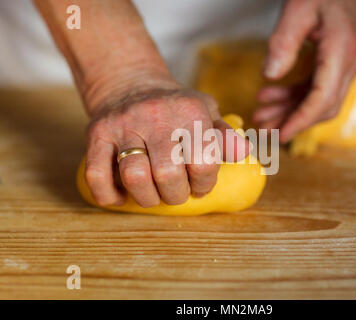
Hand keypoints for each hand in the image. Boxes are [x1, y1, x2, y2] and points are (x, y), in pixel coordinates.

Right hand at [84, 77, 247, 207]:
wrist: (130, 82)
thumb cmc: (175, 106)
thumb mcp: (205, 111)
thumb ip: (224, 135)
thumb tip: (243, 153)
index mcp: (189, 111)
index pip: (203, 163)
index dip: (205, 183)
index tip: (199, 184)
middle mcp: (155, 116)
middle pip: (168, 175)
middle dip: (176, 195)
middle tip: (177, 191)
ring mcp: (123, 125)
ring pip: (134, 178)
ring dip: (147, 198)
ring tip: (154, 194)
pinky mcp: (96, 134)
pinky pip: (97, 176)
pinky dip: (109, 195)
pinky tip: (122, 196)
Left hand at [254, 0, 355, 142]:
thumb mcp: (297, 9)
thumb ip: (284, 43)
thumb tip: (269, 75)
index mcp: (342, 52)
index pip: (323, 99)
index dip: (301, 121)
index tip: (281, 136)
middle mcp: (350, 63)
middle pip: (322, 106)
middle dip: (292, 121)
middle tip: (263, 129)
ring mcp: (347, 65)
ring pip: (319, 100)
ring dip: (289, 110)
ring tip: (261, 115)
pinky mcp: (339, 64)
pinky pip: (317, 88)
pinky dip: (295, 96)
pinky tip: (271, 96)